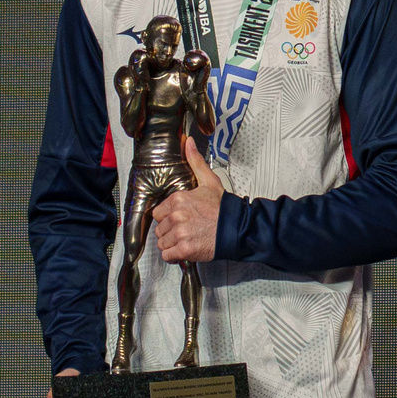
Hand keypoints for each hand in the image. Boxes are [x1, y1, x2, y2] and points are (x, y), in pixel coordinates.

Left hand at [154, 136, 223, 263]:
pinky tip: (186, 250)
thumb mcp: (209, 181)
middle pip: (160, 229)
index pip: (158, 213)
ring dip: (172, 244)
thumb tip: (187, 142)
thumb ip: (195, 162)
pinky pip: (168, 256)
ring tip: (187, 240)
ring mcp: (180, 234)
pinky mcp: (185, 249)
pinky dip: (175, 256)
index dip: (168, 217)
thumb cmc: (224, 208)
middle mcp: (176, 216)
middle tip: (186, 231)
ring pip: (162, 243)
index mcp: (178, 200)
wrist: (238, 228)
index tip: (179, 219)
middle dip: (170, 232)